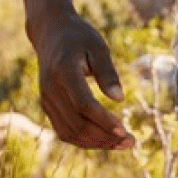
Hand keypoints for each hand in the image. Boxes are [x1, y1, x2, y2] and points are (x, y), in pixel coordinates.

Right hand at [31, 13, 132, 149]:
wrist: (51, 33)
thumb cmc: (80, 38)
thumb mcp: (99, 47)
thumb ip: (108, 72)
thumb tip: (120, 99)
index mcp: (63, 72)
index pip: (83, 105)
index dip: (104, 121)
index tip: (125, 131)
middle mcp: (50, 89)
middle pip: (77, 123)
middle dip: (105, 137)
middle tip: (131, 142)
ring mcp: (46, 99)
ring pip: (69, 132)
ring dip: (96, 143)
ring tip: (122, 144)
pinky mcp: (47, 106)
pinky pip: (64, 130)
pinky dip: (84, 139)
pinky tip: (105, 140)